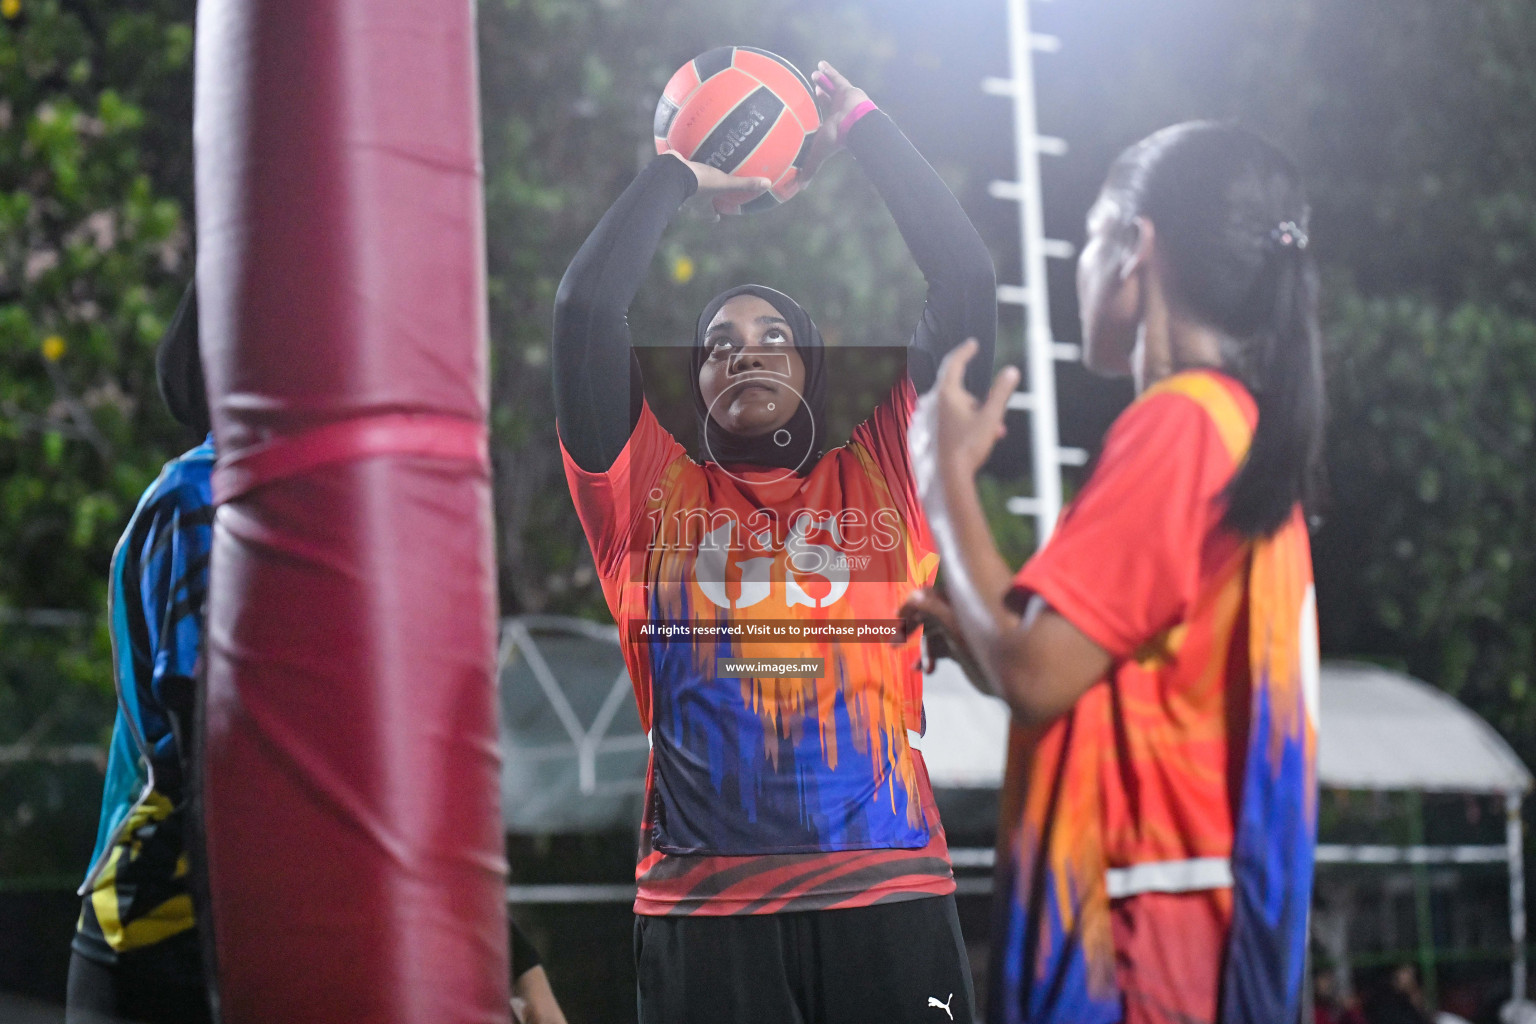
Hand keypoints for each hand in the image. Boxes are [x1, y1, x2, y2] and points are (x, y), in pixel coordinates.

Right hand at [663, 151, 771, 220]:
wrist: (671, 173)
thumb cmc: (699, 183)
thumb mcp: (724, 183)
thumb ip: (744, 185)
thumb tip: (767, 184)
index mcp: (701, 206)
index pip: (709, 215)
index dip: (714, 216)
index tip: (718, 216)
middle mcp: (688, 201)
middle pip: (696, 205)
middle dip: (702, 201)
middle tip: (709, 196)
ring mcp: (677, 188)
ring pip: (685, 189)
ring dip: (690, 185)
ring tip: (696, 175)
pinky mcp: (670, 174)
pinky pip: (678, 171)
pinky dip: (681, 166)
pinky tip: (685, 154)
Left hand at [801, 61, 871, 180]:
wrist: (855, 125)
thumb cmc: (838, 140)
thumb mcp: (818, 153)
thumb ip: (809, 169)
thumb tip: (798, 188)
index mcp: (833, 126)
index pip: (824, 120)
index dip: (818, 115)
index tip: (811, 111)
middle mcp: (838, 112)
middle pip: (828, 101)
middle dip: (822, 95)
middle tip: (814, 87)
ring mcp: (843, 100)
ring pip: (832, 88)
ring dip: (823, 81)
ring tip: (814, 73)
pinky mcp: (846, 89)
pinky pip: (836, 77)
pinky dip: (828, 70)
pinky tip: (820, 63)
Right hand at [897, 583, 992, 690]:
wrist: (1013, 673)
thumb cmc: (986, 644)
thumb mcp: (956, 626)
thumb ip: (933, 608)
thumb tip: (911, 595)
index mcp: (957, 601)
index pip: (927, 596)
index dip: (909, 607)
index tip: (893, 620)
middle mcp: (957, 612)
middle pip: (926, 615)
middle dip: (910, 630)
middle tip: (893, 645)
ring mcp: (959, 631)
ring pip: (931, 636)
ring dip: (921, 650)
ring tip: (915, 667)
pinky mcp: (962, 648)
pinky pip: (939, 649)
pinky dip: (930, 658)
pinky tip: (927, 671)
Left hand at [909, 339, 1017, 501]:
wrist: (950, 476)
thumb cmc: (969, 446)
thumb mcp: (991, 417)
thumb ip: (1001, 393)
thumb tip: (1011, 371)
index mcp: (946, 394)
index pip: (953, 363)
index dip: (964, 351)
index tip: (973, 344)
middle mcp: (935, 402)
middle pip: (963, 391)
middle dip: (983, 402)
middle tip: (997, 420)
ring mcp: (933, 417)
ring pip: (962, 408)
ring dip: (980, 416)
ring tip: (996, 432)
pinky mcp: (934, 430)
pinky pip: (955, 419)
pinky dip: (970, 423)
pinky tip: (985, 437)